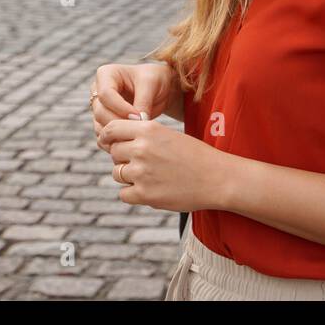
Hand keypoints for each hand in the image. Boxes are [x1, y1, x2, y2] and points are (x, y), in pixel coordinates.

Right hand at [89, 62, 182, 143]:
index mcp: (106, 74)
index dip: (121, 108)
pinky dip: (115, 140)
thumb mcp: (151, 84)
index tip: (138, 116)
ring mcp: (99, 107)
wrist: (159, 90)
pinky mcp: (103, 121)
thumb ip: (143, 101)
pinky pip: (104, 134)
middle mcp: (97, 90)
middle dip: (119, 122)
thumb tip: (137, 121)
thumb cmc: (155, 80)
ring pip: (100, 125)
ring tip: (136, 136)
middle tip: (138, 129)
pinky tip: (131, 142)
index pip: (105, 94)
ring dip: (117, 133)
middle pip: (100, 111)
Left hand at [98, 118, 232, 211]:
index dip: (107, 136)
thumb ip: (142, 136)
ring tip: (151, 176)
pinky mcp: (144, 195)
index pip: (111, 129)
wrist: (217, 178)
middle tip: (143, 163)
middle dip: (123, 157)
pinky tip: (151, 190)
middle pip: (114, 152)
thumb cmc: (194, 156)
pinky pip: (124, 194)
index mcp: (148, 129)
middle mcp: (141, 148)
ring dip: (129, 176)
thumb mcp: (168, 135)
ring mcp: (141, 172)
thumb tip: (113, 144)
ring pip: (117, 173)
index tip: (108, 142)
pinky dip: (133, 193)